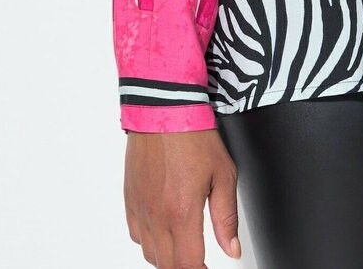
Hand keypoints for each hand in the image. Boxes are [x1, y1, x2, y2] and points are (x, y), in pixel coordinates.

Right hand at [124, 128, 240, 267]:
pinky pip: (136, 235)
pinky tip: (163, 232)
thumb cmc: (194, 135)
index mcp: (182, 213)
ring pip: (150, 254)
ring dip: (167, 258)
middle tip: (199, 262)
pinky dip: (150, 241)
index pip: (188, 265)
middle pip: (168, 265)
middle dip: (185, 268)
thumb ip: (227, 216)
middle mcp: (157, 216)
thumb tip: (232, 248)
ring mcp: (140, 209)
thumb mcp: (223, 174)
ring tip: (184, 250)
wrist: (164, 109)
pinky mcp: (130, 200)